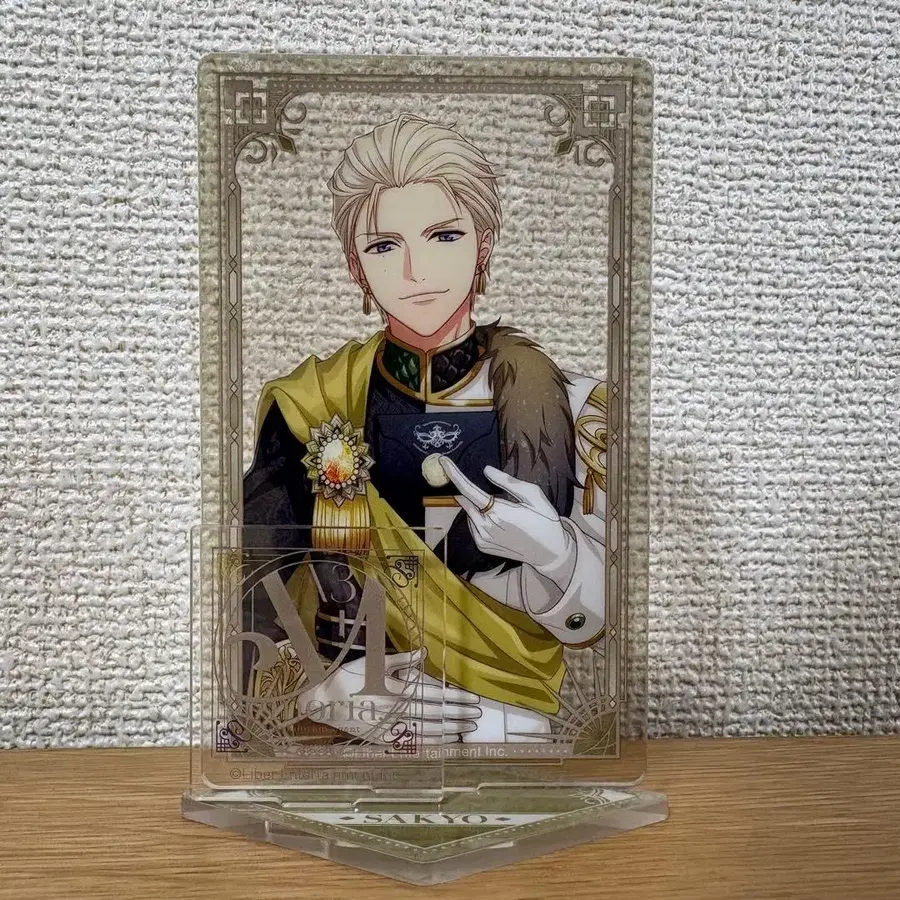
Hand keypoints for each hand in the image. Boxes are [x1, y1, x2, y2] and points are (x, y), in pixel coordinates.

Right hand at [304, 649, 481, 743]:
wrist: (324, 702)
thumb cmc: (349, 677)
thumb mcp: (374, 662)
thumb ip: (401, 660)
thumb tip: (424, 652)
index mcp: (397, 690)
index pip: (434, 695)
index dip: (455, 698)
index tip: (473, 699)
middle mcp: (397, 711)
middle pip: (435, 713)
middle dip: (458, 714)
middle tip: (478, 715)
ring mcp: (391, 728)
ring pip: (427, 730)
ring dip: (450, 729)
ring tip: (468, 729)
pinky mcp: (384, 739)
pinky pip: (413, 742)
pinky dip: (432, 741)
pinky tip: (445, 741)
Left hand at [440, 457, 575, 581]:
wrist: (550, 553)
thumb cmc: (545, 520)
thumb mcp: (534, 495)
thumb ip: (508, 482)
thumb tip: (485, 470)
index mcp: (499, 512)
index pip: (469, 490)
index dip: (455, 475)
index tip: (443, 461)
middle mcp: (487, 527)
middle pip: (466, 500)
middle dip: (471, 491)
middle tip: (494, 494)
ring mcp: (483, 540)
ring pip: (469, 513)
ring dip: (477, 506)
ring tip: (503, 511)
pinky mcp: (483, 547)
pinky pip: (473, 525)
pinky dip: (479, 518)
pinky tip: (498, 521)